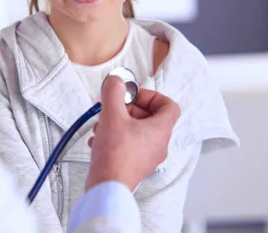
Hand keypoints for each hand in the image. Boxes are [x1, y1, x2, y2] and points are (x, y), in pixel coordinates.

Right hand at [85, 76, 179, 191]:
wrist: (107, 188)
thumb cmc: (114, 154)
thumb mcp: (112, 115)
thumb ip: (114, 92)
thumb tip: (116, 80)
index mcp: (161, 130)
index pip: (169, 105)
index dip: (152, 96)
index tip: (133, 96)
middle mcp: (159, 144)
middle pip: (149, 117)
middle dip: (127, 109)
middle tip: (112, 109)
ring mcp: (148, 157)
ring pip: (136, 131)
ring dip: (117, 123)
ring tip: (101, 126)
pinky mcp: (135, 165)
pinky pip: (129, 144)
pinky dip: (114, 137)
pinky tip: (97, 140)